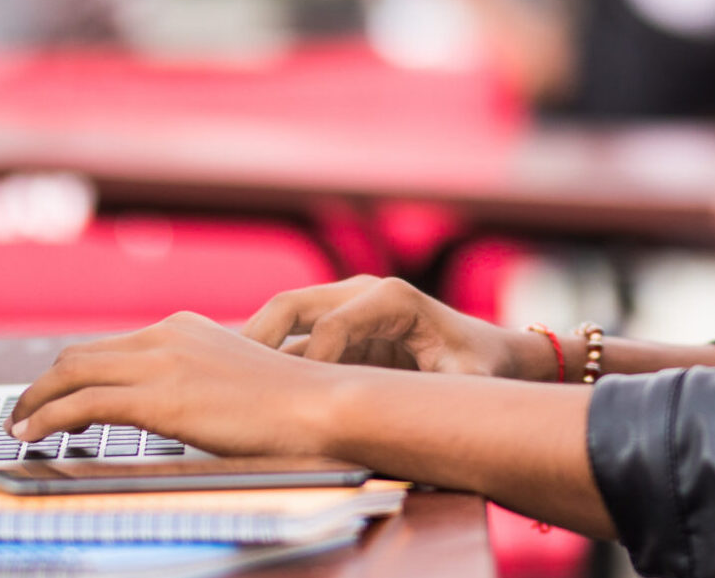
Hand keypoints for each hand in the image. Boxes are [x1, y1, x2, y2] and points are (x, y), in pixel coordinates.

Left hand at [9, 311, 341, 453]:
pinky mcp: (159, 399)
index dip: (71, 372)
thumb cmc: (293, 404)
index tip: (55, 397)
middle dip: (43, 385)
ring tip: (20, 426)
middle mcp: (167, 336)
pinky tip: (34, 435)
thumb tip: (177, 405)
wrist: (322, 405)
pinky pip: (83, 404)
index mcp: (185, 328)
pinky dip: (48, 418)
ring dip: (35, 401)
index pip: (108, 346)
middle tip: (26, 413)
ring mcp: (162, 364)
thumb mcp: (236, 378)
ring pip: (71, 373)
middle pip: (79, 354)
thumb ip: (198, 380)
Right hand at [241, 275, 547, 379]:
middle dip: (255, 341)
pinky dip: (265, 361)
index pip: (331, 325)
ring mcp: (345, 308)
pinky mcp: (336, 329)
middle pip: (291, 306)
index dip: (312, 365)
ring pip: (282, 320)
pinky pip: (290, 340)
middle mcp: (362, 294)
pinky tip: (245, 391)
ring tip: (223, 388)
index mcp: (392, 299)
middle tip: (226, 384)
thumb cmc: (480, 368)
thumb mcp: (469, 382)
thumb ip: (442, 396)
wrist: (491, 355)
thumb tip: (412, 421)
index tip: (301, 406)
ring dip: (252, 350)